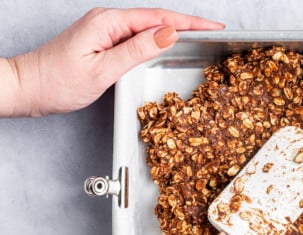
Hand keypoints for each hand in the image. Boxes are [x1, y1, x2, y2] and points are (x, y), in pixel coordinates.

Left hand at [2, 8, 223, 116]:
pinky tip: (169, 43)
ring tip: (200, 36)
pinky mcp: (103, 40)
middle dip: (188, 23)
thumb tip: (169, 34)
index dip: (190, 21)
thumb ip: (137, 50)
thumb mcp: (102, 69)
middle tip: (214, 31)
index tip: (213, 26)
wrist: (27, 87)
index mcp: (108, 22)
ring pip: (148, 27)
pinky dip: (158, 39)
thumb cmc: (57, 82)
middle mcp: (107, 20)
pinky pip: (138, 35)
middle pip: (157, 18)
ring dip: (175, 30)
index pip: (159, 18)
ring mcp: (105, 29)